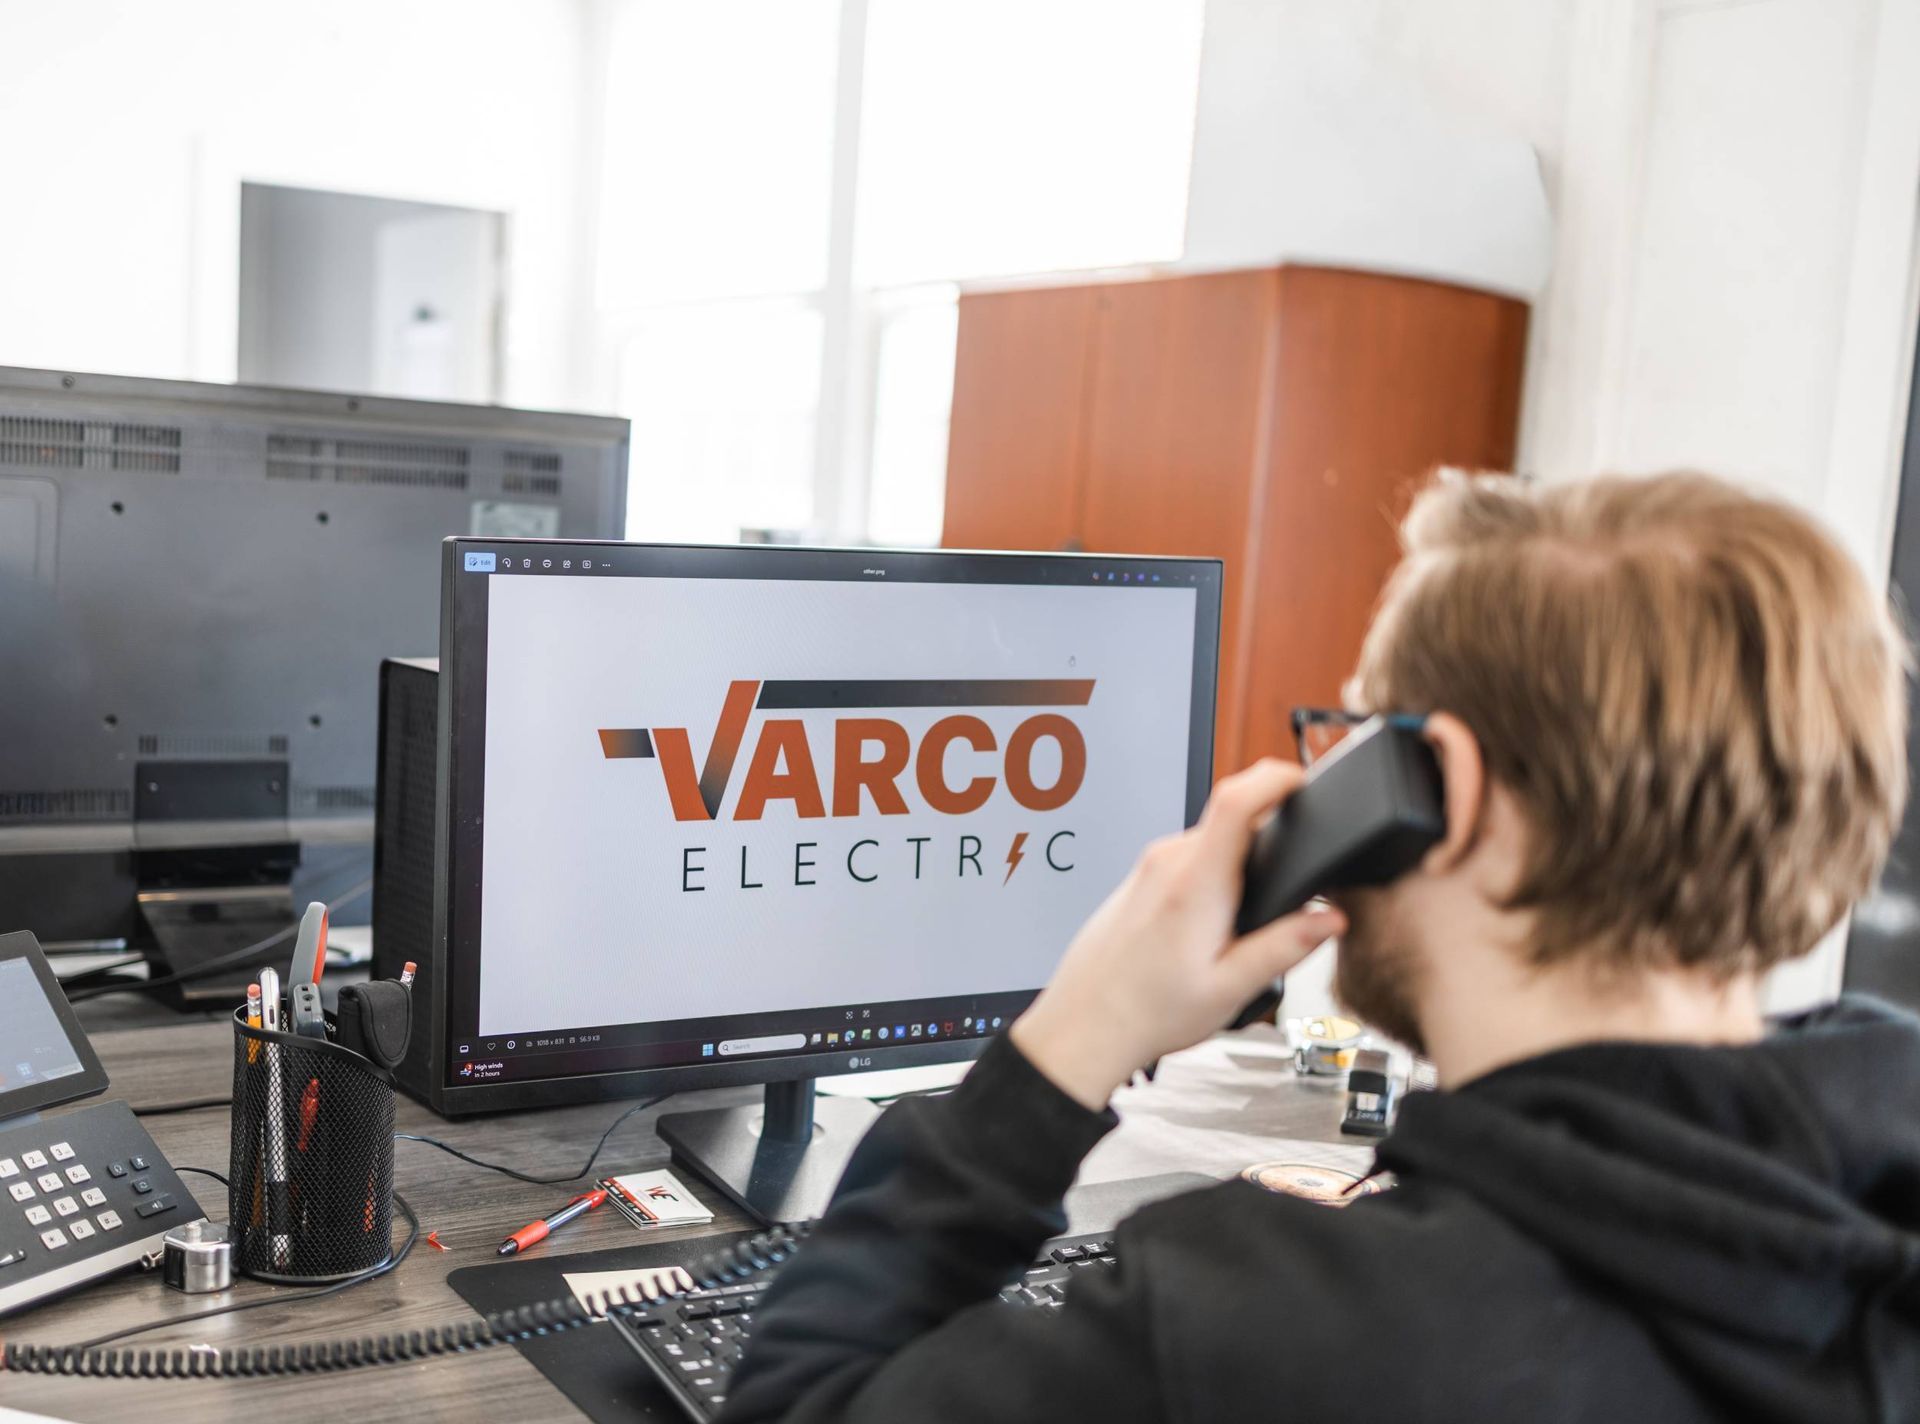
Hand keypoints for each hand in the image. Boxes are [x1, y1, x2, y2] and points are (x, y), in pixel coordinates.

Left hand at [1010, 760, 1345, 1109]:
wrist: (1085, 1025)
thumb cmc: (1146, 1012)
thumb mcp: (1230, 989)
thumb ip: (1284, 948)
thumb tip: (1330, 919)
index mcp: (1195, 883)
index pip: (1236, 799)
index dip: (1277, 777)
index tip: (1305, 779)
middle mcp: (1168, 862)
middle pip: (1233, 820)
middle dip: (1270, 842)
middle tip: (1287, 891)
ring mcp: (1150, 866)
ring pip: (1213, 843)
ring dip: (1240, 867)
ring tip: (1240, 928)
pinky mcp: (1141, 876)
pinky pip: (1191, 858)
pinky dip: (1214, 878)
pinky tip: (1208, 929)